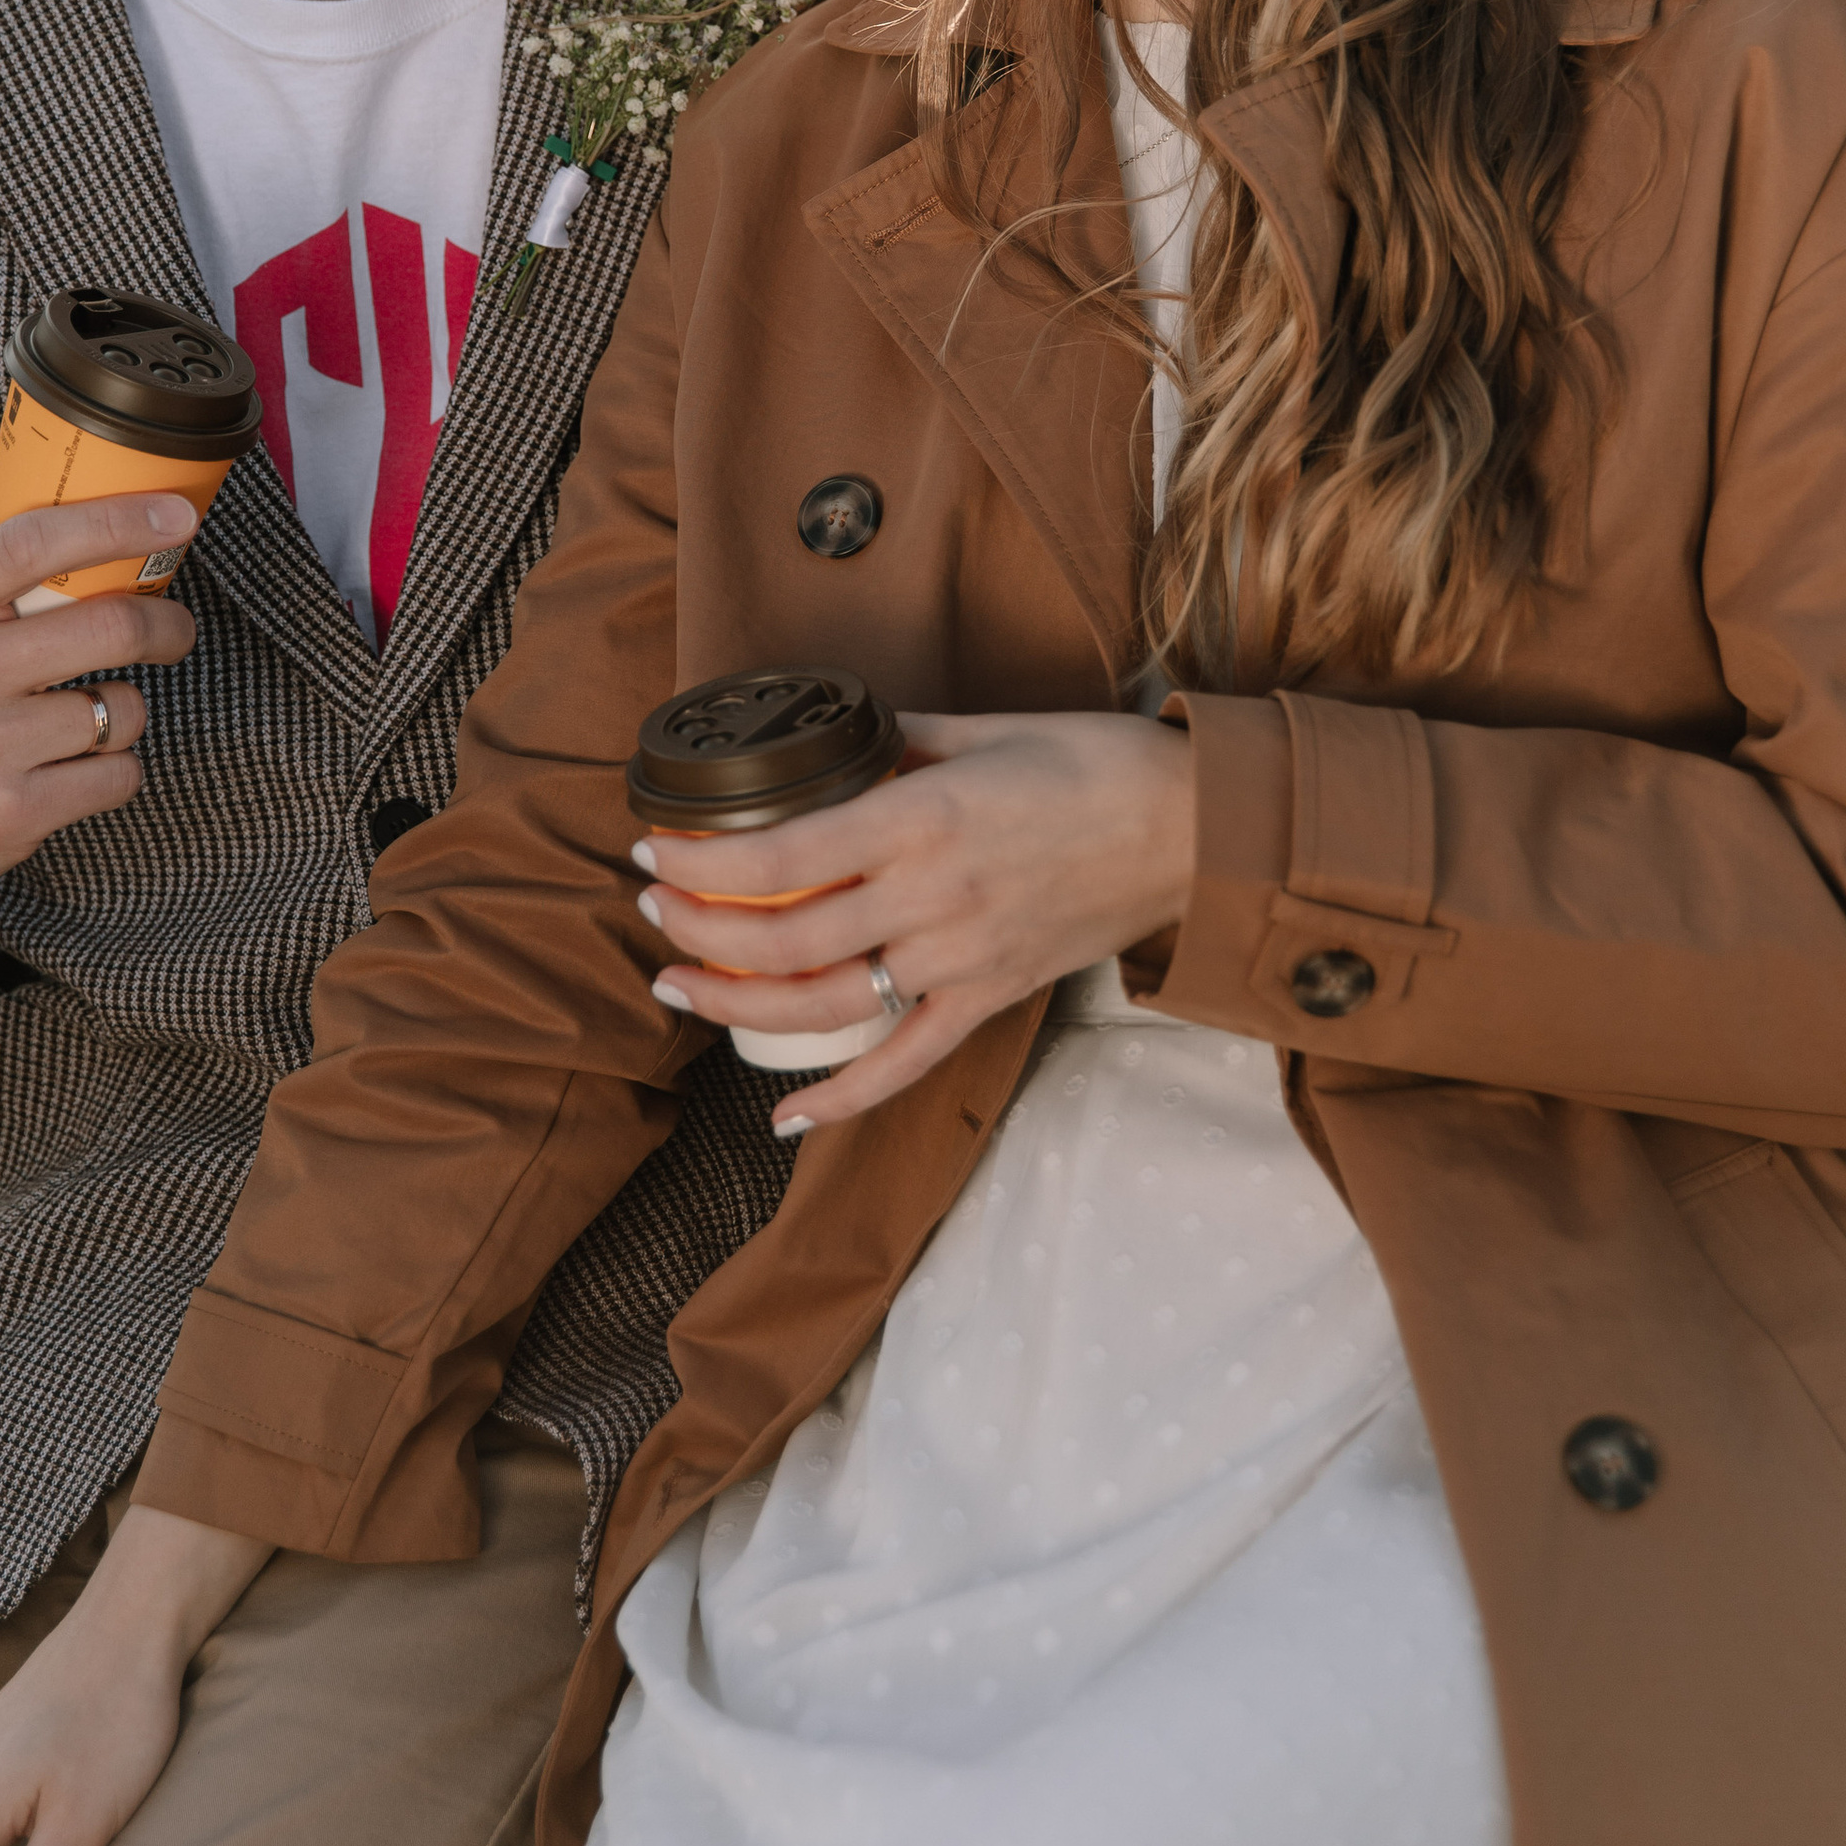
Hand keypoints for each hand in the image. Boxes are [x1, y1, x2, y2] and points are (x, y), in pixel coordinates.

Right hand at [0, 495, 203, 992]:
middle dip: (163, 625)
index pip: (37, 541)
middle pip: (107, 627)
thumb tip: (49, 458)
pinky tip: (71, 762)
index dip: (120, 521)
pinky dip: (113, 766)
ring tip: (86, 709)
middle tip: (171, 627)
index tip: (178, 515)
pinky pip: (118, 774)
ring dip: (124, 706)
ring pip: (121, 707)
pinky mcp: (10, 816)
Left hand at [634, 706, 1195, 1135]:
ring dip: (736, 1004)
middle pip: (783, 941)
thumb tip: (835, 742)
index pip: (782, 858)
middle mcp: (933, 898)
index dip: (703, 864)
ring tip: (679, 985)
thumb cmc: (1093, 765)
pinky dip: (840, 1101)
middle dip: (696, 931)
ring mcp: (960, 961)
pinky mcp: (989, 1000)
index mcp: (924, 819)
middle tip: (652, 909)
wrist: (1194, 830)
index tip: (654, 851)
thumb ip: (898, 738)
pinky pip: (903, 1066)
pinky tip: (783, 1118)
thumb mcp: (983, 727)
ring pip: (823, 1007)